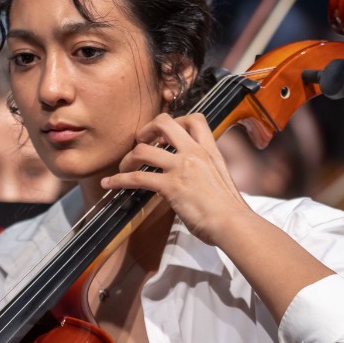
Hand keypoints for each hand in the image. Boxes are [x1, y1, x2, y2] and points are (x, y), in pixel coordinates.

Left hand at [102, 113, 255, 245]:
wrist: (233, 223)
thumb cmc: (231, 210)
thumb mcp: (222, 180)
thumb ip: (207, 171)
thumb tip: (197, 178)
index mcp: (210, 151)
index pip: (195, 119)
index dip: (176, 120)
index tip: (165, 134)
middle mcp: (195, 153)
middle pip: (164, 122)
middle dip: (146, 130)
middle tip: (140, 142)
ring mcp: (181, 167)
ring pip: (143, 150)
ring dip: (128, 158)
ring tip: (123, 168)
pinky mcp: (170, 186)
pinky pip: (136, 178)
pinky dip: (118, 180)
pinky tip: (110, 184)